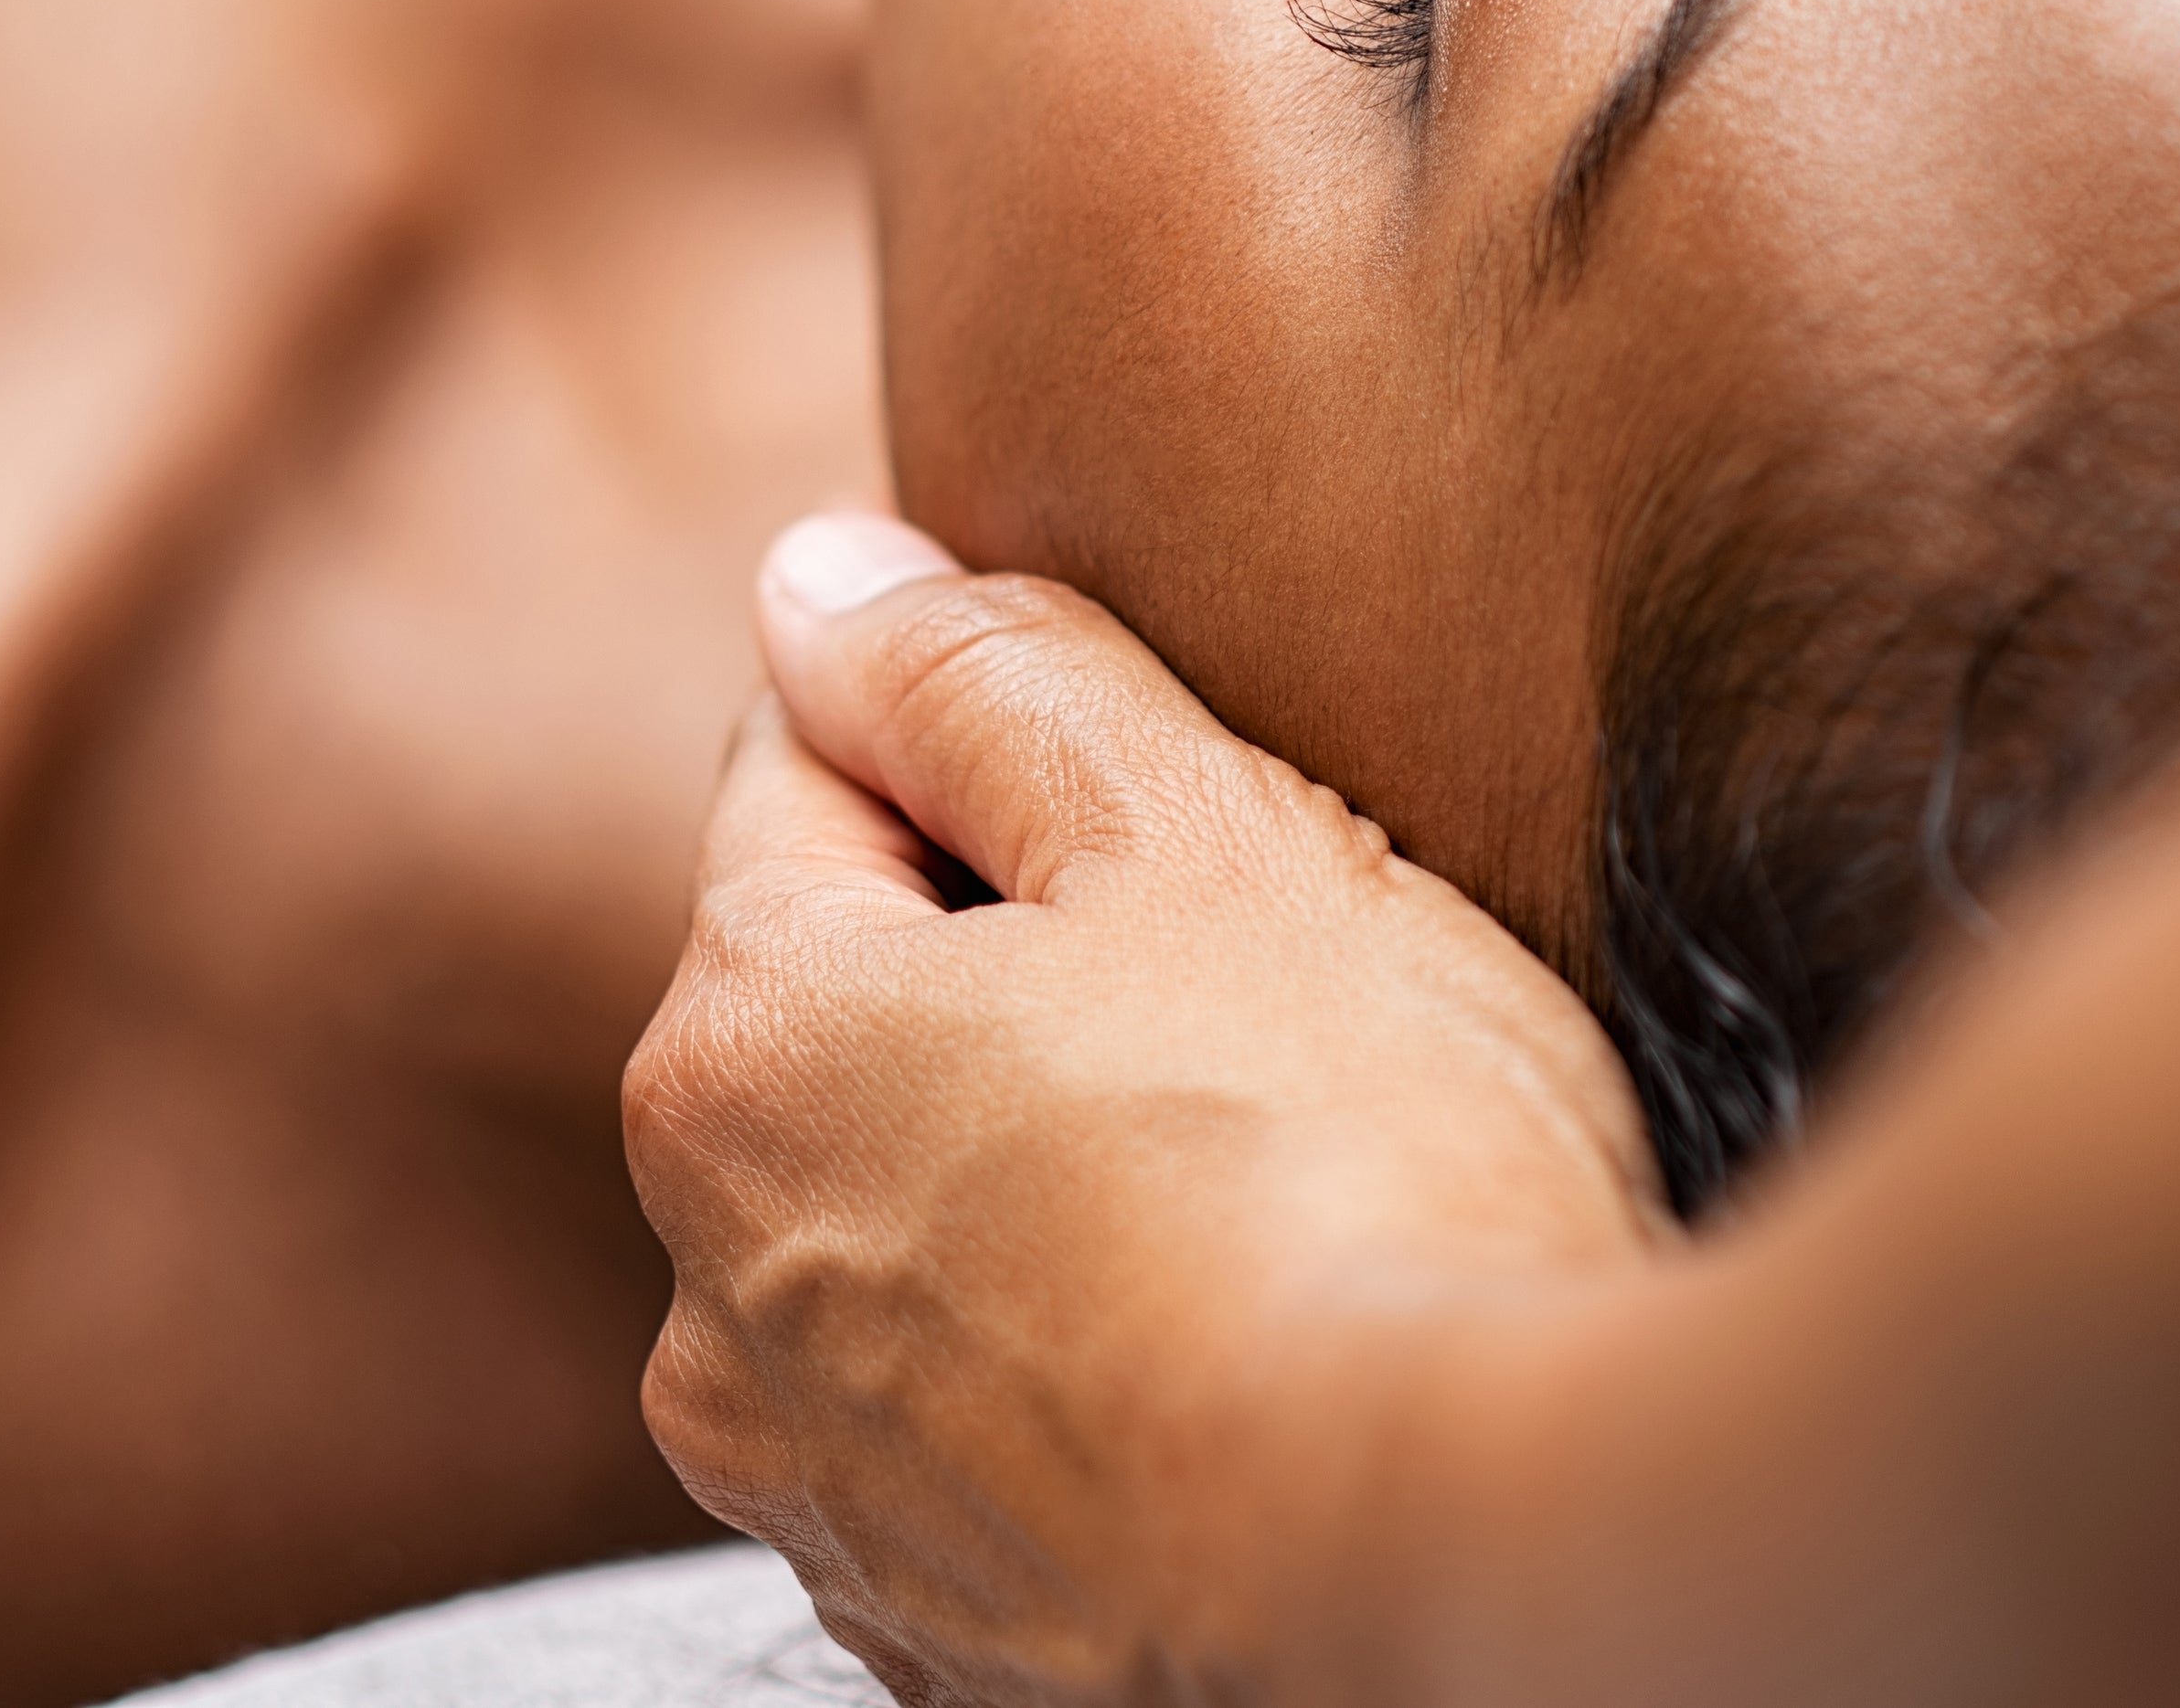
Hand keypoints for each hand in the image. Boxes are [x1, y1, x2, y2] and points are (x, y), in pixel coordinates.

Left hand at [625, 515, 1664, 1704]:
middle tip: (1261, 989)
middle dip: (1017, 963)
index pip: (810, 774)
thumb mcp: (1194, 832)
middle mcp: (710, 1283)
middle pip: (854, 1009)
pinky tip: (1252, 1343)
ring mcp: (815, 1484)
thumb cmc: (1349, 1167)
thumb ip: (984, 678)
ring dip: (1045, 1170)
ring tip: (1276, 1184)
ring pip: (919, 1219)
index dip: (990, 739)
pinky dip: (1087, 1359)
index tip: (1157, 783)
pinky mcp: (934, 1631)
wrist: (1469, 1571)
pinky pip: (990, 1412)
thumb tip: (819, 576)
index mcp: (739, 1044)